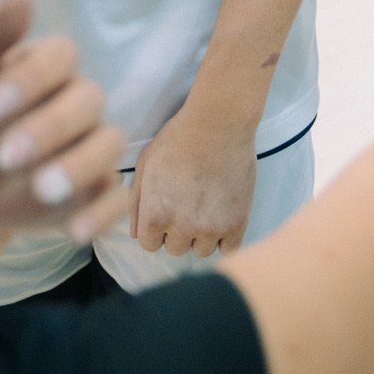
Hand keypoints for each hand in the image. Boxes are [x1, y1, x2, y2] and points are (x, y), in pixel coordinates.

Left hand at [0, 0, 128, 247]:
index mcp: (45, 66)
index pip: (60, 55)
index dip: (30, 80)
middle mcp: (75, 101)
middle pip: (89, 99)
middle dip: (50, 127)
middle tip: (5, 155)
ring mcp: (88, 146)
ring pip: (110, 144)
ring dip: (79, 167)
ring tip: (41, 189)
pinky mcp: (94, 191)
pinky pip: (116, 198)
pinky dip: (102, 215)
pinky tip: (75, 232)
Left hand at [130, 101, 256, 257]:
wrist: (217, 123)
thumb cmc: (177, 138)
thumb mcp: (145, 164)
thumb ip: (137, 202)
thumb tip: (136, 234)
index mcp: (155, 216)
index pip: (149, 244)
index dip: (156, 226)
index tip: (167, 207)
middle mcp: (181, 229)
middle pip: (175, 248)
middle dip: (178, 229)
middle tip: (189, 201)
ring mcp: (211, 229)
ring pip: (201, 250)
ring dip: (202, 234)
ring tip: (208, 205)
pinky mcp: (236, 224)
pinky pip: (228, 250)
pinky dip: (225, 237)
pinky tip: (224, 214)